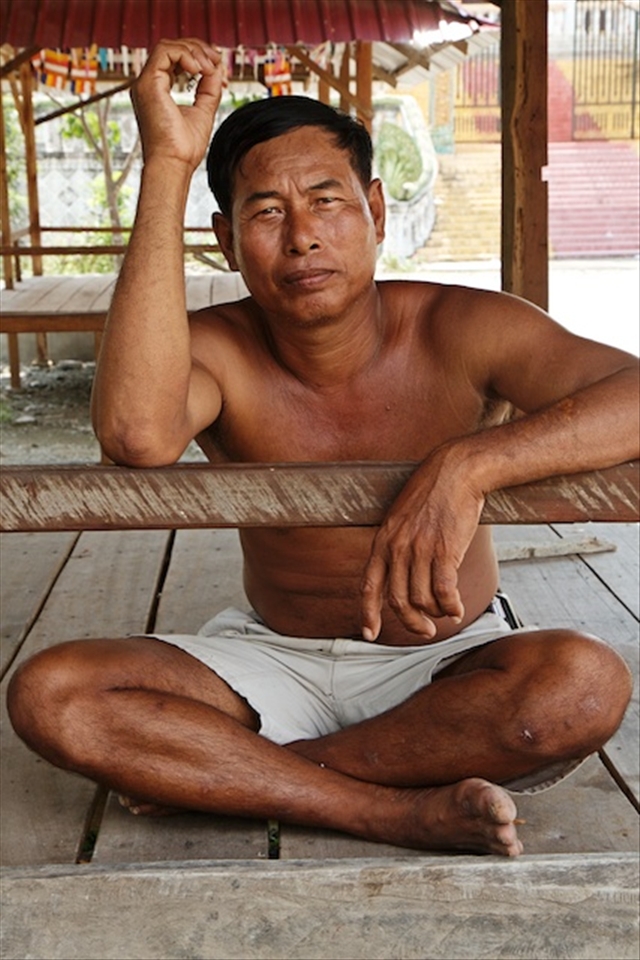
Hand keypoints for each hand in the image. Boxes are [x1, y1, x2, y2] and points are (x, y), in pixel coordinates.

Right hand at [132, 39, 224, 170]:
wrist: (174, 165)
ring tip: (209, 68)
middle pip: (170, 48)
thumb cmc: (184, 149)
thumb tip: (217, 68)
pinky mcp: (148, 84)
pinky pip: (165, 52)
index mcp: (158, 90)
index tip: (216, 66)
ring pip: (167, 46)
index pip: (174, 58)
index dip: (197, 55)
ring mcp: (145, 83)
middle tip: (216, 61)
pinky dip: (186, 55)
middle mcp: (148, 84)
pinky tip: (199, 70)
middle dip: (197, 49)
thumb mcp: (203, 111)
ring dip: (193, 51)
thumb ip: (209, 88)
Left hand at [360, 445, 484, 639]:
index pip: (369, 586)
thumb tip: (402, 573)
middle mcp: (397, 548)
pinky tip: (457, 608)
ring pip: (422, 601)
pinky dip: (451, 606)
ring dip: (436, 614)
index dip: (368, 614)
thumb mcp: (402, 517)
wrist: (456, 470)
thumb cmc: (433, 491)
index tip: (370, 633)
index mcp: (383, 541)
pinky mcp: (444, 551)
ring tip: (446, 613)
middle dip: (412, 623)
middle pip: (398, 602)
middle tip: (425, 630)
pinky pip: (444, 592)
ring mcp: (420, 550)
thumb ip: (397, 544)